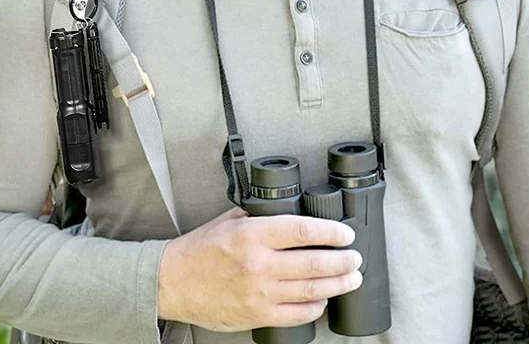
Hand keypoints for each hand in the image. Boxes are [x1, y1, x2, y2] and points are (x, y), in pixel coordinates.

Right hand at [157, 207, 362, 331]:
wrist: (174, 282)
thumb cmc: (199, 249)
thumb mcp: (227, 221)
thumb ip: (257, 217)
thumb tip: (286, 212)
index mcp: (251, 235)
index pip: (303, 231)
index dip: (331, 233)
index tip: (345, 234)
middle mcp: (258, 264)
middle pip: (314, 263)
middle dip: (342, 260)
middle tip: (355, 257)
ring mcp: (259, 293)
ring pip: (311, 290)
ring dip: (337, 284)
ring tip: (351, 278)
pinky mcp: (258, 315)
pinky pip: (297, 314)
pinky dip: (315, 306)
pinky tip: (322, 299)